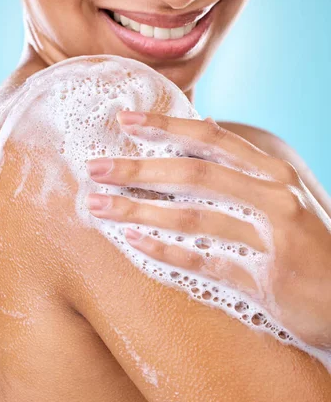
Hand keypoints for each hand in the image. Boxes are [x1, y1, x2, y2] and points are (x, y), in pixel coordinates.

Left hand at [86, 111, 330, 349]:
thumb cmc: (306, 242)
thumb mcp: (282, 193)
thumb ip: (243, 165)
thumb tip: (205, 126)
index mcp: (274, 172)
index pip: (212, 139)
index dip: (166, 127)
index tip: (125, 121)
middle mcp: (274, 198)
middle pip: (193, 174)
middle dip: (139, 169)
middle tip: (95, 169)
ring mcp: (270, 239)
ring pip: (191, 216)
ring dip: (138, 210)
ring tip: (98, 207)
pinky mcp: (264, 280)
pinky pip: (203, 261)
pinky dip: (165, 251)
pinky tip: (133, 243)